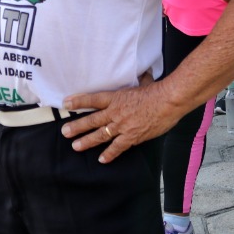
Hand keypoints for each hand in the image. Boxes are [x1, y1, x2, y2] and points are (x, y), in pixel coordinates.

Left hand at [61, 72, 179, 162]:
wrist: (168, 101)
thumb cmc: (157, 91)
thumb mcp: (144, 83)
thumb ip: (139, 81)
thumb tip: (145, 74)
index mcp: (116, 98)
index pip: (92, 100)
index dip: (78, 101)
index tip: (66, 103)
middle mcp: (115, 112)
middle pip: (92, 120)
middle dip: (77, 126)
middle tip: (65, 132)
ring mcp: (122, 126)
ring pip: (100, 135)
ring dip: (87, 141)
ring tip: (76, 146)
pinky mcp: (132, 136)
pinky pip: (117, 147)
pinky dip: (109, 154)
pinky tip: (102, 159)